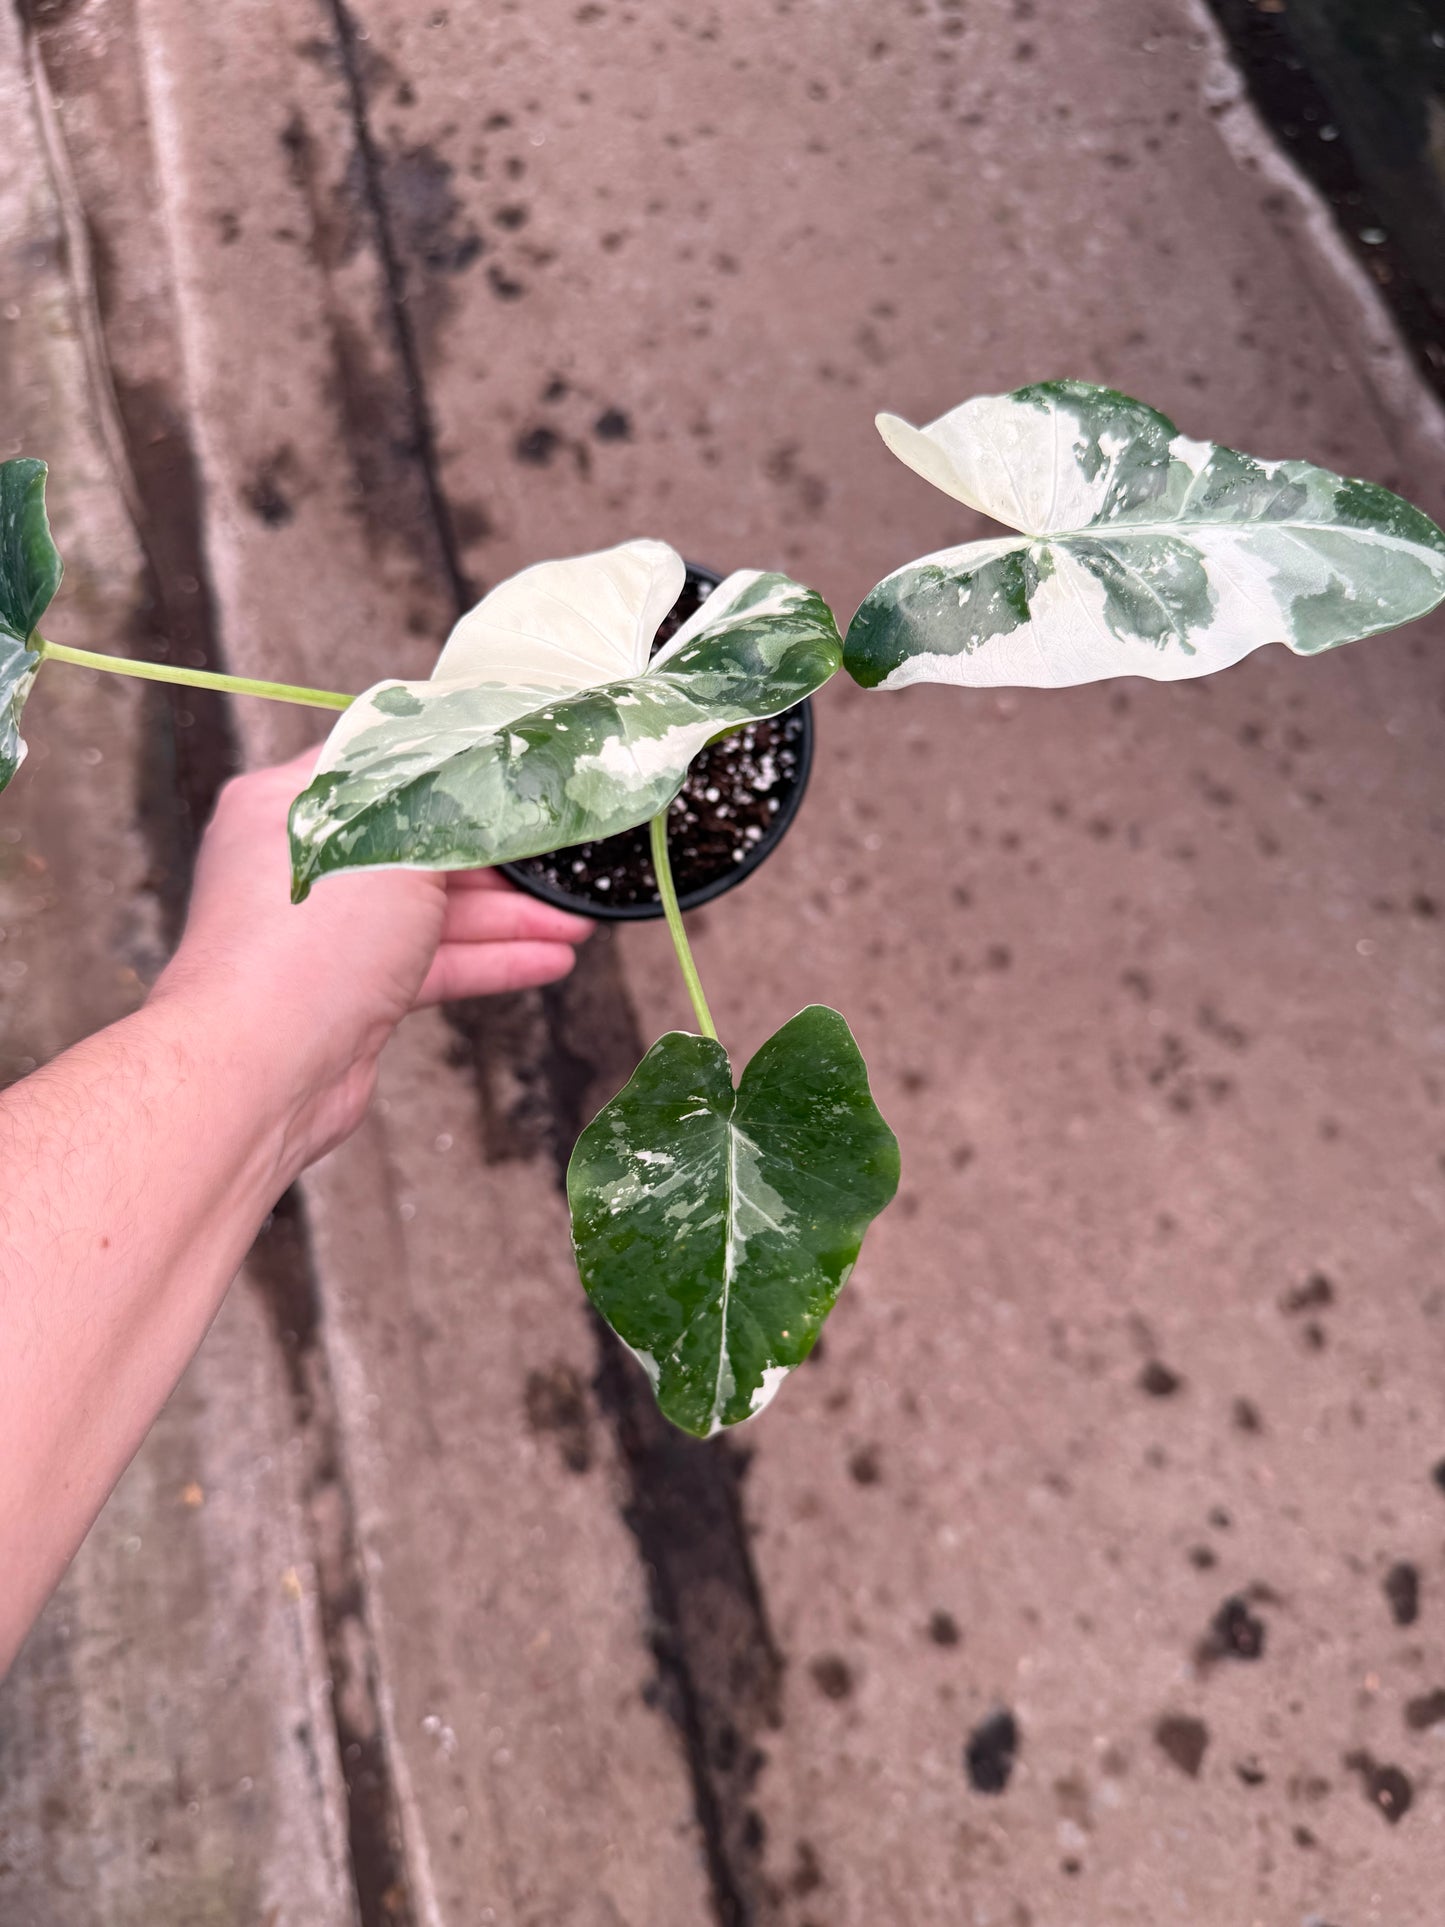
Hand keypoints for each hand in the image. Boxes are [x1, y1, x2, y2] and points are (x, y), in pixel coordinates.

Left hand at [148, 750, 591, 1177]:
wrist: (259, 1071)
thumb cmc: (302, 946)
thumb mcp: (392, 846)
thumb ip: (443, 810)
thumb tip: (484, 780)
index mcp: (291, 806)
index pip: (381, 766)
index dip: (451, 765)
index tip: (512, 767)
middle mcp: (306, 865)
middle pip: (419, 844)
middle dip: (498, 856)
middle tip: (559, 855)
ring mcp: (329, 933)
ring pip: (434, 911)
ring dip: (508, 916)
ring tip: (575, 922)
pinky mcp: (352, 991)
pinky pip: (432, 963)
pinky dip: (489, 960)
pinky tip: (548, 959)